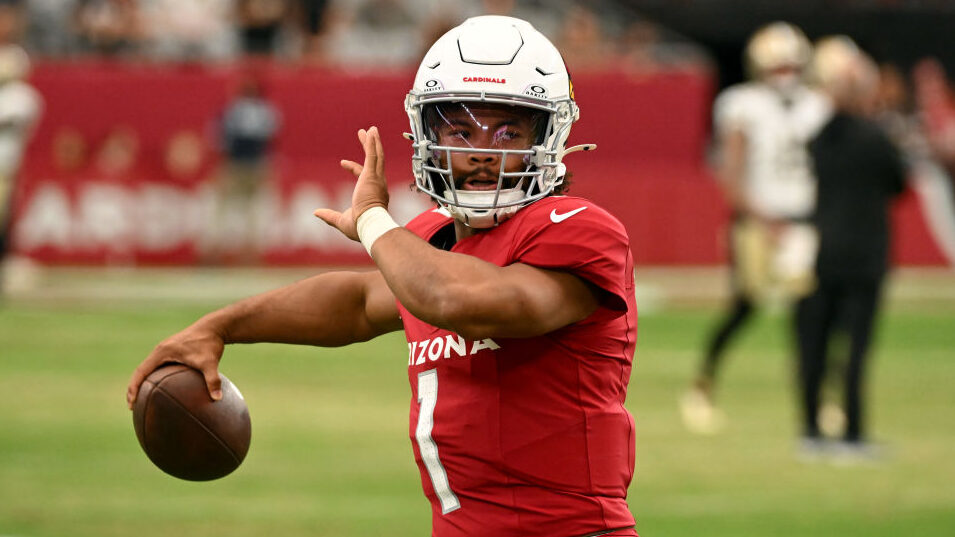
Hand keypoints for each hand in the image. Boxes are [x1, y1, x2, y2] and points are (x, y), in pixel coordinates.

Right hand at [126, 323, 225, 408]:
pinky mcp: (173, 350)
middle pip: (141, 370)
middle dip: (135, 388)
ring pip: (149, 368)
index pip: (141, 371)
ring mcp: (166, 349)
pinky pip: (159, 366)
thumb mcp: (211, 362)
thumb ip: (213, 380)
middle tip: (133, 406)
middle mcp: (161, 349)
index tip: (131, 404)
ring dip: (143, 382)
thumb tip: (217, 398)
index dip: (134, 388)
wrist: (215, 327)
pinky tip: (162, 388)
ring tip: (143, 399)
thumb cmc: (211, 343)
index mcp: (163, 352)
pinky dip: (155, 377)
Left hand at [314, 126, 390, 240]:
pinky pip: (373, 156)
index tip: (342, 162)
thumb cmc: (360, 227)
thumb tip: (316, 213)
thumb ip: (329, 216)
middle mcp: (377, 184)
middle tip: (367, 134)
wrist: (370, 225)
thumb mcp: (341, 221)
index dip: (353, 168)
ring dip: (374, 141)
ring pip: (377, 155)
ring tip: (371, 129)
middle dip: (370, 147)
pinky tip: (371, 132)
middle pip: (375, 161)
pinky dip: (373, 143)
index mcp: (372, 194)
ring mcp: (376, 179)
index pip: (363, 175)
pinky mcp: (372, 175)